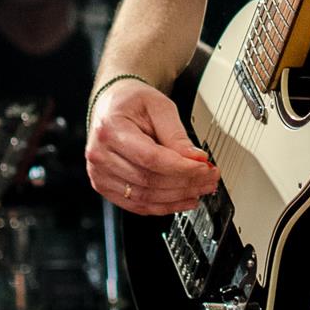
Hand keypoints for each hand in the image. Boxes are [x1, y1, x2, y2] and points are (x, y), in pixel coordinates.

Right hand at [85, 78, 218, 214]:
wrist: (112, 105)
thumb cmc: (132, 102)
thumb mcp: (159, 106)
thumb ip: (176, 134)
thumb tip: (195, 159)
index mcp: (110, 129)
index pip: (150, 158)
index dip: (181, 168)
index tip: (204, 167)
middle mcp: (100, 155)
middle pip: (148, 180)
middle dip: (185, 183)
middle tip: (209, 178)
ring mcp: (99, 174)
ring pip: (144, 197)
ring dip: (177, 198)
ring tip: (200, 189)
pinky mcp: (105, 187)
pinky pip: (137, 205)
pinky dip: (163, 206)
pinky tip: (182, 200)